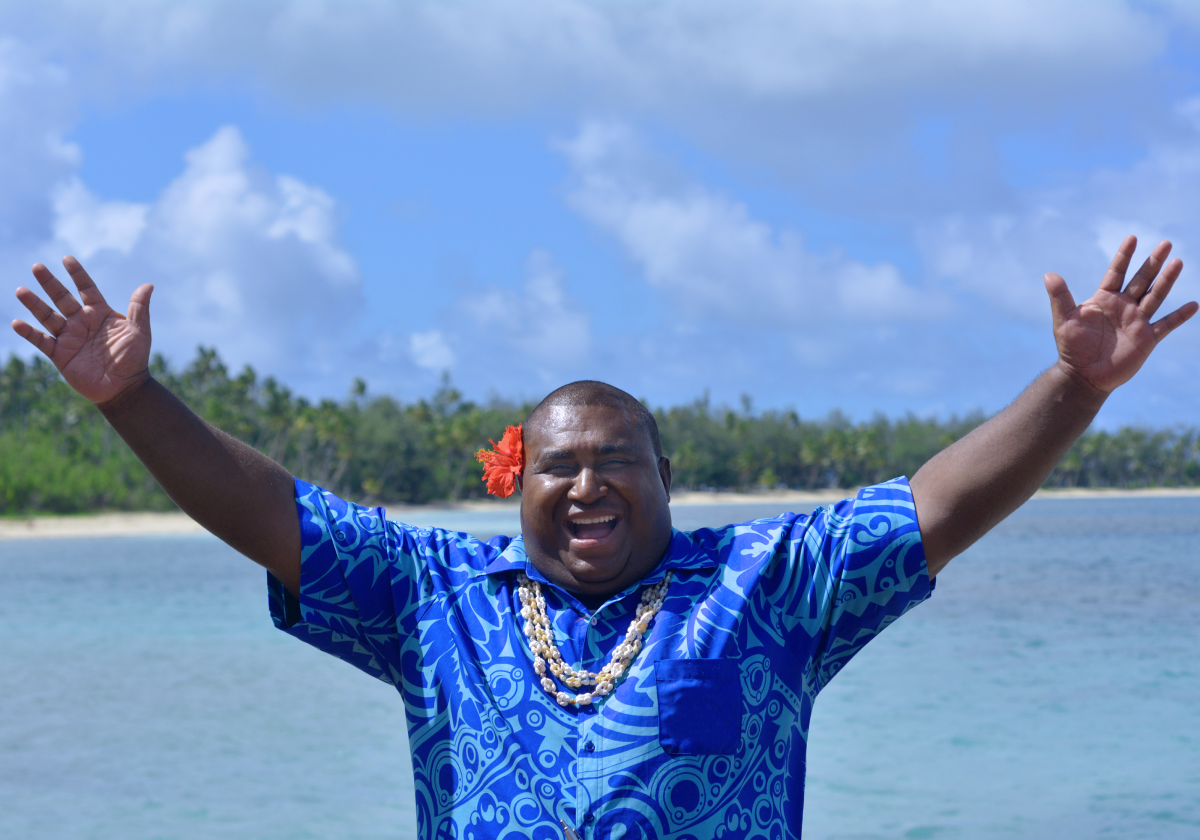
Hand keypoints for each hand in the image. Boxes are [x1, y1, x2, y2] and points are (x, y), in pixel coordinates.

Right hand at [11, 256, 153, 406]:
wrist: (124, 387)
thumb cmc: (134, 358)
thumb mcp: (139, 331)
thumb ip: (139, 308)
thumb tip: (149, 285)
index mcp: (100, 313)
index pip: (86, 288)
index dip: (77, 274)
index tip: (66, 259)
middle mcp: (81, 322)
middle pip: (62, 298)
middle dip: (50, 283)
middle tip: (38, 266)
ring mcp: (69, 337)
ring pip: (47, 316)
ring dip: (34, 304)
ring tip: (21, 290)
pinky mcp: (60, 354)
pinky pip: (41, 341)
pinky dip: (29, 333)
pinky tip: (17, 323)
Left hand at [1045, 236, 1197, 393]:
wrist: (1083, 375)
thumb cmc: (1071, 347)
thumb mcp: (1064, 320)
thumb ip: (1060, 297)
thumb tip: (1049, 275)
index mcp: (1104, 299)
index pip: (1116, 272)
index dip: (1124, 256)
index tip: (1133, 237)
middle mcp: (1123, 306)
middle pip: (1141, 280)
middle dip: (1153, 262)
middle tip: (1166, 243)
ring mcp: (1136, 321)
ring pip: (1155, 296)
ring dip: (1167, 280)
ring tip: (1178, 262)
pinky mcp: (1146, 339)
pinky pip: (1166, 325)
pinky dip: (1179, 316)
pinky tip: (1193, 305)